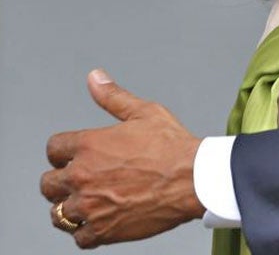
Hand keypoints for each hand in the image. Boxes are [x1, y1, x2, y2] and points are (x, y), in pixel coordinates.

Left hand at [40, 70, 204, 247]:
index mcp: (88, 146)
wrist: (194, 179)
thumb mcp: (145, 112)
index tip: (75, 156)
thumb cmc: (173, 146)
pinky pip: (79, 237)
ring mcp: (90, 206)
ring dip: (70, 207)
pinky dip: (86, 231)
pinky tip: (100, 221)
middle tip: (82, 180)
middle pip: (47, 184)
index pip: (53, 149)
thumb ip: (113, 97)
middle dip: (61, 181)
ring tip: (87, 203)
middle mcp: (82, 177)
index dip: (64, 151)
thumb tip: (95, 78)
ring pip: (58, 213)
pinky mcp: (102, 230)